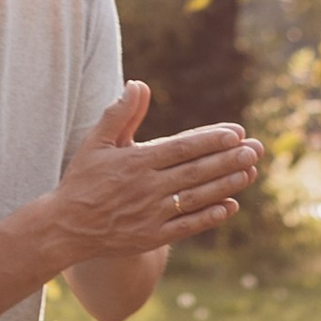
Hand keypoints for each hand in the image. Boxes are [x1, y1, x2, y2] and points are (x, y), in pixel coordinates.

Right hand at [55, 86, 262, 260]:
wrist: (66, 227)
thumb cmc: (83, 180)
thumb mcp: (96, 142)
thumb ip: (120, 113)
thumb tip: (138, 84)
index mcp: (136, 162)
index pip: (181, 148)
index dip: (210, 140)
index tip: (236, 133)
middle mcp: (147, 188)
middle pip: (195, 171)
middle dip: (228, 159)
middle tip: (255, 149)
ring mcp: (151, 214)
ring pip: (196, 197)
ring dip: (226, 184)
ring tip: (251, 172)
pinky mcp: (152, 236)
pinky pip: (187, 226)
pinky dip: (210, 216)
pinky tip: (230, 205)